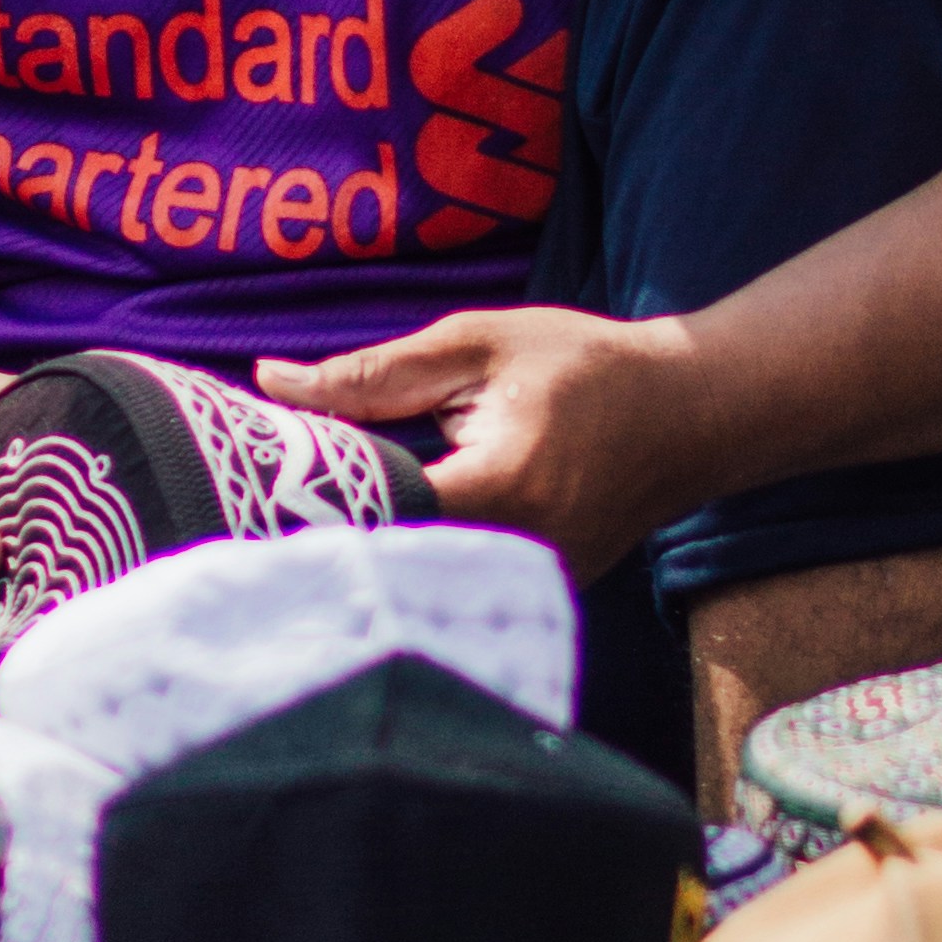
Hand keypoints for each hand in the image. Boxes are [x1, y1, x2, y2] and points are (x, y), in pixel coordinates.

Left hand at [252, 306, 704, 581]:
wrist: (687, 413)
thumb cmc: (583, 366)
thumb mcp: (475, 345)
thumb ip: (373, 373)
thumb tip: (273, 384)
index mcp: (495, 489)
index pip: (372, 512)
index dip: (310, 498)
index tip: (255, 483)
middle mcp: (514, 555)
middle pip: (387, 559)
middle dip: (324, 530)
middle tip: (260, 507)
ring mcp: (530, 587)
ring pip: (417, 582)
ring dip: (366, 550)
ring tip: (312, 518)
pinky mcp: (536, 596)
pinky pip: (453, 587)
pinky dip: (412, 560)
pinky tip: (380, 531)